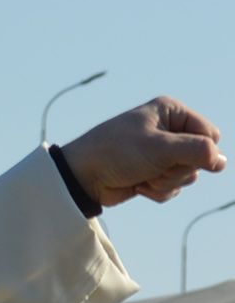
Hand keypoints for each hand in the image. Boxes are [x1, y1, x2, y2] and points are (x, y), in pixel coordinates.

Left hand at [61, 97, 223, 206]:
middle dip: (178, 169)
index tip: (177, 156)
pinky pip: (172, 188)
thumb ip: (197, 151)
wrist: (81, 177)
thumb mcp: (161, 148)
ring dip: (166, 182)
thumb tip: (222, 162)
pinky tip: (138, 186)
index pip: (211, 134)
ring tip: (142, 176)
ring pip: (187, 175)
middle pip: (201, 157)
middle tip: (153, 168)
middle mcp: (169, 130)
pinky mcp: (153, 173)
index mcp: (172, 112)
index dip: (201, 151)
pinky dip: (157, 191)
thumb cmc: (117, 153)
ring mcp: (161, 153)